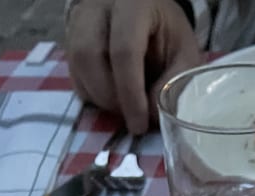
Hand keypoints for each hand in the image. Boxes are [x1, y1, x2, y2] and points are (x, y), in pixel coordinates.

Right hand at [66, 0, 202, 131]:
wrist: (148, 16)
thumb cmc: (167, 36)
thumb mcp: (183, 55)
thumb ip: (173, 83)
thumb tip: (153, 114)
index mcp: (134, 5)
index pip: (124, 51)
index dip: (130, 94)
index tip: (138, 124)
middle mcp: (100, 7)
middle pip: (89, 56)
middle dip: (110, 97)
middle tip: (130, 117)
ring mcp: (81, 19)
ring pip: (77, 65)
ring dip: (99, 97)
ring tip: (123, 107)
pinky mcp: (71, 37)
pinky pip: (73, 72)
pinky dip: (91, 93)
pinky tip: (112, 97)